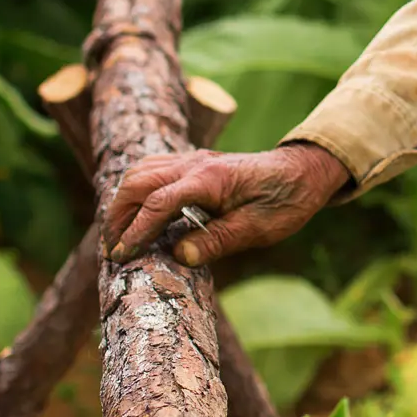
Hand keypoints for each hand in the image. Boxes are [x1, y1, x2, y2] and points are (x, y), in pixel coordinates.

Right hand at [103, 142, 350, 267]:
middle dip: (117, 215)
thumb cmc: (286, 200)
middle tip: (112, 250)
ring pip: (141, 171)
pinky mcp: (194, 163)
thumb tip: (179, 256)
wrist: (304, 170)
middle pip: (138, 181)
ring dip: (122, 201)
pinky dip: (135, 190)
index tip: (121, 257)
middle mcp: (195, 163)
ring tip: (117, 236)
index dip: (136, 231)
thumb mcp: (259, 228)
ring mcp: (193, 159)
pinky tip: (135, 213)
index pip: (158, 203)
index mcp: (210, 179)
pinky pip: (153, 169)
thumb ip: (219, 240)